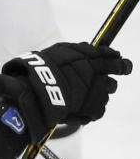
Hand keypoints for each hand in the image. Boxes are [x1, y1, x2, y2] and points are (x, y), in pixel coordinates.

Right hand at [0, 42, 131, 142]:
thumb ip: (79, 50)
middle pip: (112, 81)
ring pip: (104, 95)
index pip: (116, 61)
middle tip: (94, 83)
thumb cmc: (44, 69)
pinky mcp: (93, 110)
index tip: (121, 64)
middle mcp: (101, 77)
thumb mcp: (60, 51)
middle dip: (104, 81)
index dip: (121, 63)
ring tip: (78, 97)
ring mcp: (98, 95)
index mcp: (95, 60)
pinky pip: (97, 110)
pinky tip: (75, 106)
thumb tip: (91, 48)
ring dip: (95, 95)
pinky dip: (88, 108)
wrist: (37, 91)